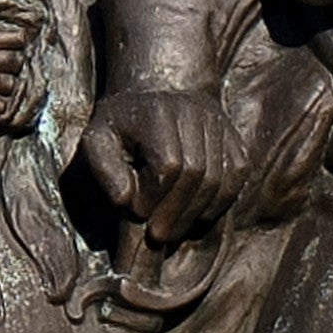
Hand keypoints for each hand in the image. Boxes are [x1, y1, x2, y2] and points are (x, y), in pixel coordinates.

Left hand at [75, 82, 236, 249]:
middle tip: (158, 236)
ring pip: (219, 179)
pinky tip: (196, 214)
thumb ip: (104, 170)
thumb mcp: (97, 141)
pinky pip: (236, 178)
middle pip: (197, 173)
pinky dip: (219, 203)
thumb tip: (126, 201)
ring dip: (196, 213)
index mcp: (158, 111)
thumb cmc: (121, 126)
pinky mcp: (234, 138)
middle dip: (176, 212)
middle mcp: (195, 110)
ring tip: (174, 230)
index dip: (153, 196)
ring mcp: (219, 123)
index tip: (136, 211)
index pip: (168, 165)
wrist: (154, 96)